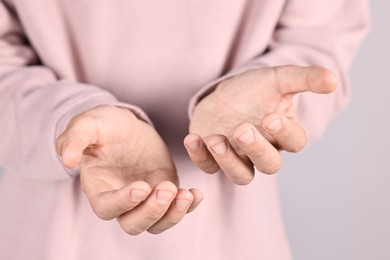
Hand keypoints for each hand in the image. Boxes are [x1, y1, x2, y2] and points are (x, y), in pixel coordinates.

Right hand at [56, 105, 202, 234]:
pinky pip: (177, 207)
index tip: (141, 187)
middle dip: (152, 212)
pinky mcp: (164, 189)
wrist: (125, 124)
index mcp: (99, 188)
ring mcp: (145, 198)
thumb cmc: (103, 125)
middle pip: (134, 224)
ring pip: (157, 223)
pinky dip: (189, 206)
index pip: (107, 208)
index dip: (124, 203)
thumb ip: (74, 140)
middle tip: (167, 189)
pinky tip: (197, 193)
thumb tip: (67, 161)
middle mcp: (122, 200)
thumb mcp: (87, 125)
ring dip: (173, 214)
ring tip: (187, 194)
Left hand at [184, 66, 336, 184]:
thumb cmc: (255, 89)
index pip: (294, 142)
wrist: (225, 93)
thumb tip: (333, 80)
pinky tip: (193, 138)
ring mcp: (238, 157)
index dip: (285, 133)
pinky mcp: (213, 157)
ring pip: (241, 176)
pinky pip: (209, 167)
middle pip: (269, 165)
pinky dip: (200, 156)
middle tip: (243, 128)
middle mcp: (263, 151)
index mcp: (284, 134)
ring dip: (228, 161)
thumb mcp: (278, 78)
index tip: (271, 116)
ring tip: (216, 139)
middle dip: (257, 149)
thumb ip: (305, 79)